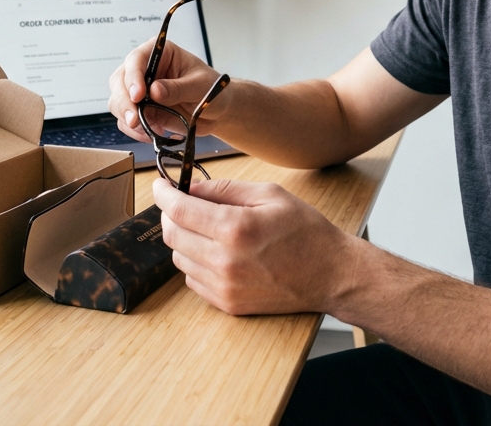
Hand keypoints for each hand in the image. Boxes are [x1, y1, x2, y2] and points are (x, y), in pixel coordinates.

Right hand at [108, 37, 222, 141]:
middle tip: (134, 119)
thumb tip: (154, 90)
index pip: (137, 59)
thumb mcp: (200, 86)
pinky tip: (151, 134)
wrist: (217, 111)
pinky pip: (126, 120)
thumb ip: (178, 88)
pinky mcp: (141, 110)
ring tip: (147, 129)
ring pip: (118, 101)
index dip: (133, 77)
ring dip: (127, 117)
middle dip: (124, 101)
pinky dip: (134, 130)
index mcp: (160, 53)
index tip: (138, 95)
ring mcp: (140, 91)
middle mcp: (145, 69)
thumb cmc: (212, 90)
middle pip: (119, 81)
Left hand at [154, 177, 358, 315]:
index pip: (179, 210)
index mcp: (236, 228)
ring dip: (184, 239)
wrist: (330, 274)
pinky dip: (196, 261)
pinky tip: (218, 251)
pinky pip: (192, 279)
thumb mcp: (270, 195)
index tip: (159, 185)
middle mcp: (225, 261)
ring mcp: (224, 287)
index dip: (163, 194)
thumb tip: (191, 189)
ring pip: (179, 258)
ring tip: (208, 228)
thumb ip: (225, 189)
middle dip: (171, 214)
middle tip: (184, 203)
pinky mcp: (227, 304)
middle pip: (173, 235)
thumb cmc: (305, 230)